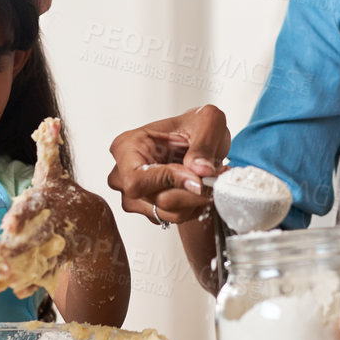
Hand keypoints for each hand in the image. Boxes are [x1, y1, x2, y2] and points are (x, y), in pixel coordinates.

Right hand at [106, 105, 230, 225]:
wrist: (200, 139)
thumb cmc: (194, 126)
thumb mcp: (207, 121)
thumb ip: (203, 145)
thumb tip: (200, 170)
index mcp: (128, 146)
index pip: (138, 178)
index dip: (169, 181)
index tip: (197, 179)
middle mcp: (124, 174)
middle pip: (156, 199)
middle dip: (192, 192)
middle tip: (214, 178)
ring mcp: (135, 195)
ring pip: (169, 212)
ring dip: (196, 200)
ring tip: (210, 179)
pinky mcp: (150, 209)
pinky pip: (175, 218)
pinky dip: (194, 206)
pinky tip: (199, 188)